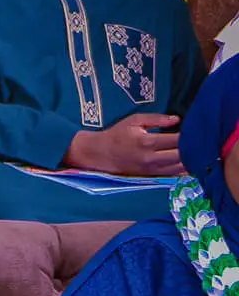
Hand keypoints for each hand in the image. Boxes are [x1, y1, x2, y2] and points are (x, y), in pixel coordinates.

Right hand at [63, 113, 184, 176]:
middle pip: (182, 155)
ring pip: (179, 167)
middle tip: (198, 140)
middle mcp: (150, 158)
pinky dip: (182, 169)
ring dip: (189, 159)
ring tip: (195, 150)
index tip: (195, 129)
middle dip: (192, 148)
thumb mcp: (134, 121)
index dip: (190, 135)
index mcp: (147, 142)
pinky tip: (187, 162)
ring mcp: (151, 169)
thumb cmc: (116, 134)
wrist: (98, 154)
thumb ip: (157, 119)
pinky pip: (172, 174)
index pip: (177, 140)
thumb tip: (177, 119)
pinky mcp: (150, 176)